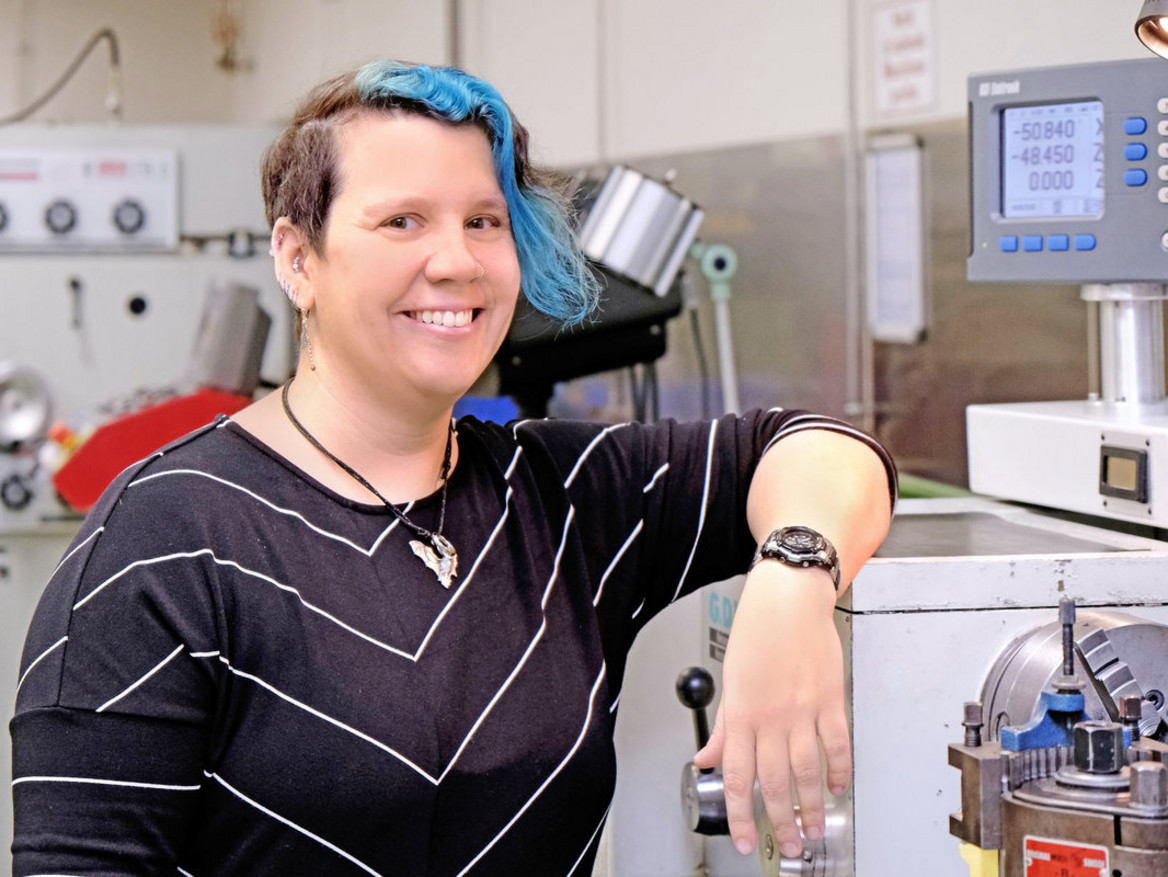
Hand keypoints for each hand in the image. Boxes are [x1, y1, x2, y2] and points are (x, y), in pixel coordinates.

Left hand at [692, 562, 846, 858]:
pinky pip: (837, 744)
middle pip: (775, 782)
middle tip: (787, 846)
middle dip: (780, 822)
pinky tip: (837, 787)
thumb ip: (723, 727)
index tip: (743, 840)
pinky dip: (839, 770)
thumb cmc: (756, 631)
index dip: (740, 814)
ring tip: (813, 830)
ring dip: (811, 806)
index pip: (738, 777)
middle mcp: (771, 716)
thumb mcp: (730, 679)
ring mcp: (803, 710)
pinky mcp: (830, 700)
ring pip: (807, 771)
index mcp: (742, 713)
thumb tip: (707, 758)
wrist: (788, 599)